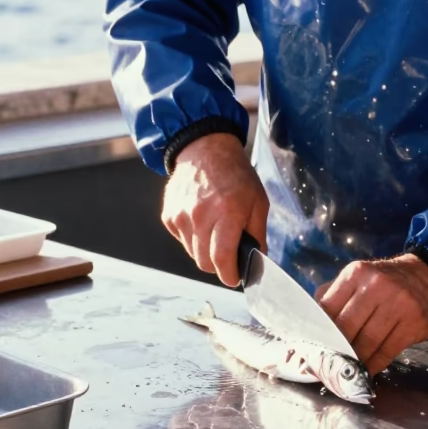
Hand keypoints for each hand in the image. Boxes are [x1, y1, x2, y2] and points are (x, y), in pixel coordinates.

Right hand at [161, 133, 268, 286]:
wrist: (205, 150)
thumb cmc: (235, 174)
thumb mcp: (258, 202)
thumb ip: (258, 234)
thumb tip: (258, 260)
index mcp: (227, 212)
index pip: (222, 258)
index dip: (229, 275)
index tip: (234, 279)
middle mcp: (200, 216)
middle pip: (205, 262)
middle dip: (218, 266)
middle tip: (228, 256)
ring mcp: (181, 216)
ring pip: (192, 254)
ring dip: (205, 251)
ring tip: (215, 231)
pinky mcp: (169, 216)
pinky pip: (182, 241)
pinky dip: (193, 239)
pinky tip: (202, 221)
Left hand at [316, 254, 427, 375]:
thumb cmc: (386, 281)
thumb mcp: (360, 277)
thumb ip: (334, 295)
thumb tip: (309, 323)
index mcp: (356, 273)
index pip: (328, 308)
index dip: (319, 332)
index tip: (313, 348)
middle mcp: (376, 285)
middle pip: (346, 328)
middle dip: (336, 349)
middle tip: (328, 364)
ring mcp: (397, 303)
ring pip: (366, 342)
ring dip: (354, 360)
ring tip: (347, 369)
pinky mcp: (413, 322)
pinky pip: (387, 351)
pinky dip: (374, 364)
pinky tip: (367, 369)